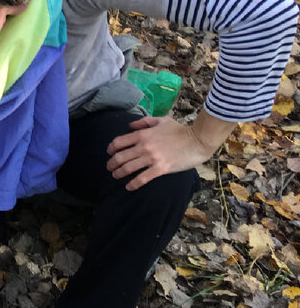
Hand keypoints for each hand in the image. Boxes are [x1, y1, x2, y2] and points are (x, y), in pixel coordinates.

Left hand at [106, 114, 222, 190]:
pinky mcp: (160, 169)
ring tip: (116, 176)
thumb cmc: (180, 130)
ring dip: (119, 173)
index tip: (109, 153)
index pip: (119, 142)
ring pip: (128, 168)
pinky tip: (129, 187)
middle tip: (110, 168)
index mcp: (142, 134)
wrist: (198, 140)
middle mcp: (144, 146)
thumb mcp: (161, 120)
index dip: (111, 148)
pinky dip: (133, 184)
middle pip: (120, 157)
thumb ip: (144, 122)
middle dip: (111, 164)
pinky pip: (142, 178)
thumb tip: (130, 125)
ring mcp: (151, 158)